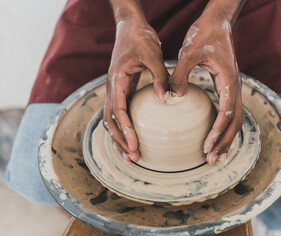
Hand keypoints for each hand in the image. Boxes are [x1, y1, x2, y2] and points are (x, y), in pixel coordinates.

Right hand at [104, 2, 168, 161]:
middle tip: (134, 158)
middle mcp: (112, 88)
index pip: (118, 112)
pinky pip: (119, 112)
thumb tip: (164, 99)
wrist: (131, 27)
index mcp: (116, 81)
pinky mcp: (122, 89)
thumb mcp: (153, 55)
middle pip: (110, 121)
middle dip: (120, 141)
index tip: (135, 146)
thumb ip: (158, 76)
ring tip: (131, 155)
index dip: (126, 131)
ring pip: (111, 119)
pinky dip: (123, 127)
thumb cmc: (141, 38)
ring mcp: (115, 89)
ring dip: (119, 137)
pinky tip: (132, 136)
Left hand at [171, 2, 243, 164]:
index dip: (218, 132)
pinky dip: (223, 127)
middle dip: (224, 142)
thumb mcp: (189, 51)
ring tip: (215, 156)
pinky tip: (214, 136)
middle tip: (211, 160)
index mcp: (228, 80)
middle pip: (235, 122)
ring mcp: (232, 88)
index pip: (227, 113)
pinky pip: (228, 112)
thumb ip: (181, 73)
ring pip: (234, 120)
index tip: (207, 146)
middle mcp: (234, 87)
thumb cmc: (205, 34)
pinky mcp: (226, 87)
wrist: (218, 22)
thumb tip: (174, 96)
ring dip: (226, 139)